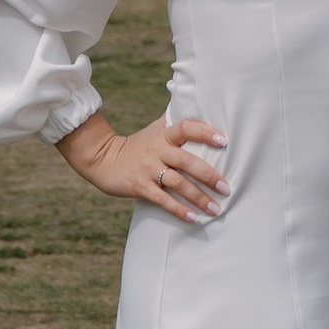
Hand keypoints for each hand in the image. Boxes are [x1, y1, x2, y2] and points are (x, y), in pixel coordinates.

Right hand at [57, 111, 230, 223]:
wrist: (102, 158)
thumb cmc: (137, 144)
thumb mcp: (154, 130)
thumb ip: (175, 124)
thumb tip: (200, 110)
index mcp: (163, 135)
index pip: (186, 128)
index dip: (204, 132)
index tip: (223, 141)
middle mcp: (157, 151)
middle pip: (187, 161)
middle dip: (208, 176)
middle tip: (226, 188)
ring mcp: (148, 170)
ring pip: (178, 183)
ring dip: (198, 197)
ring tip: (216, 208)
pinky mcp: (140, 187)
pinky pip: (162, 200)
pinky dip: (178, 210)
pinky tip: (193, 218)